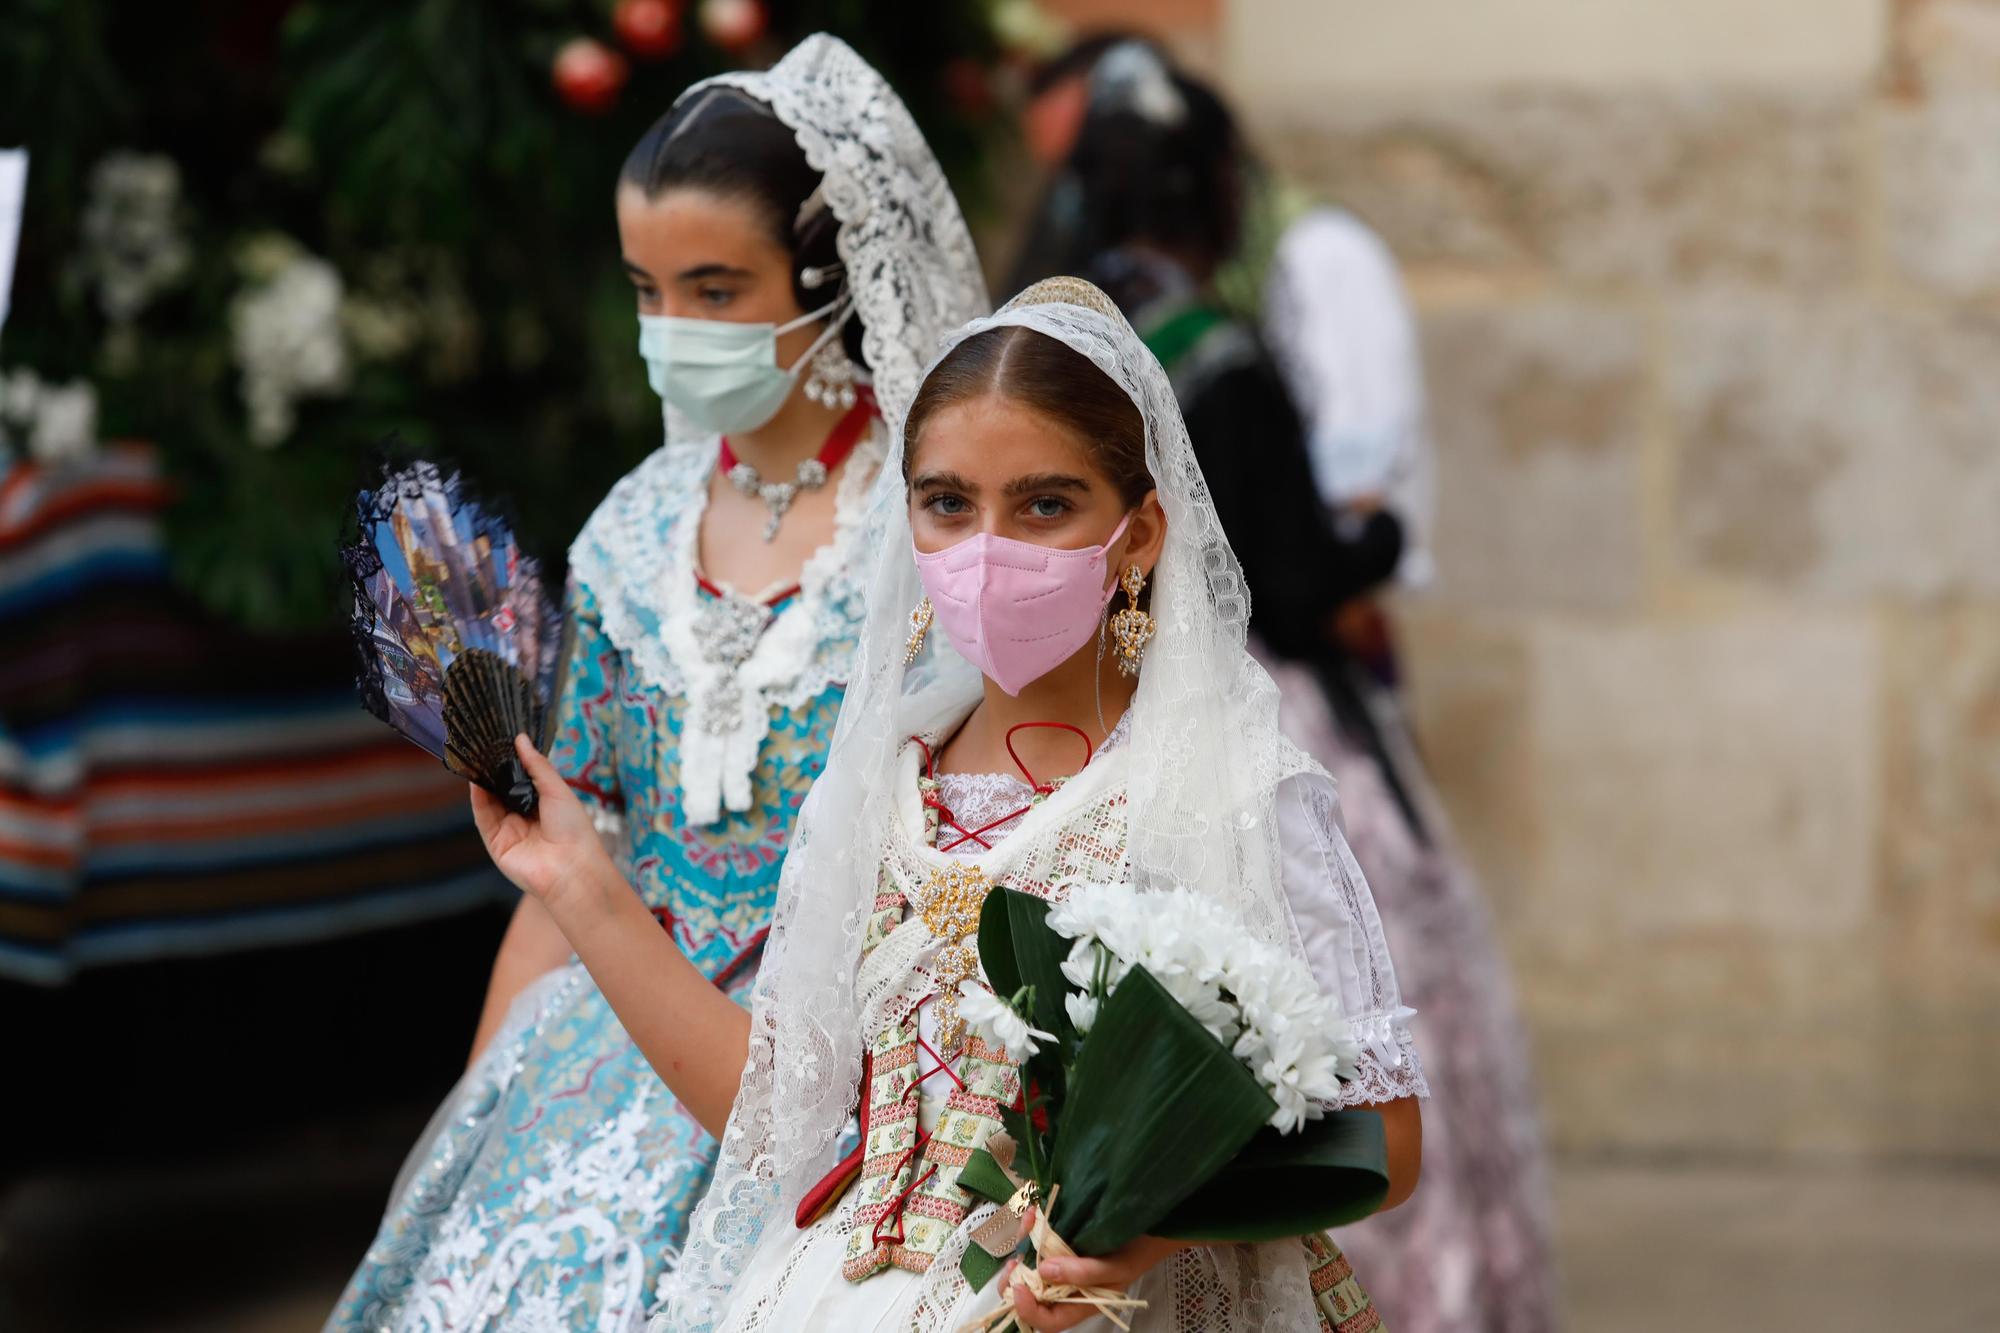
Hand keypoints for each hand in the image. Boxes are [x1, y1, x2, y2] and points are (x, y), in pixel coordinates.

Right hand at [469, 735, 613, 911]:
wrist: (571, 868)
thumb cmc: (574, 829)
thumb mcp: (557, 790)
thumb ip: (537, 765)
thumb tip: (521, 739)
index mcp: (544, 805)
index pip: (522, 780)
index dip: (512, 763)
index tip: (502, 742)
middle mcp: (525, 817)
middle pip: (503, 790)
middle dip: (495, 771)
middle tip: (485, 747)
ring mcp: (510, 831)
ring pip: (490, 802)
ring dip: (483, 782)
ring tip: (476, 758)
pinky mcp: (496, 843)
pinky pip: (483, 817)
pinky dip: (478, 799)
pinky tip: (476, 781)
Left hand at [1001, 1224, 1184, 1331]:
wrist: (1150, 1226)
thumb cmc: (1136, 1253)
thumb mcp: (1116, 1268)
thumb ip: (1084, 1273)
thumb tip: (1045, 1271)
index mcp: (1079, 1304)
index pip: (1048, 1320)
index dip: (1028, 1310)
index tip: (1018, 1288)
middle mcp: (1066, 1287)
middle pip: (1031, 1296)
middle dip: (1015, 1283)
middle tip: (1013, 1263)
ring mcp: (1062, 1265)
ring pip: (1030, 1267)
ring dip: (1022, 1251)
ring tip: (1025, 1230)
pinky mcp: (1060, 1243)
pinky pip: (1039, 1242)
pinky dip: (1032, 1229)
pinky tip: (1034, 1214)